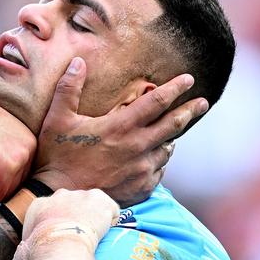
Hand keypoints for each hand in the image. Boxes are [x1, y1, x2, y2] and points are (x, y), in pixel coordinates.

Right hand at [11, 189, 117, 259]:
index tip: (60, 238)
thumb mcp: (21, 255)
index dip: (56, 225)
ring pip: (91, 204)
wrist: (62, 248)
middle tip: (78, 236)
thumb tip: (20, 258)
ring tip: (94, 235)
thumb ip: (23, 251)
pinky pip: (110, 209)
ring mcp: (81, 195)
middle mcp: (59, 195)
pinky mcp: (100, 200)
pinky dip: (111, 220)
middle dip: (75, 217)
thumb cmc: (40, 255)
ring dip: (93, 217)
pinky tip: (108, 232)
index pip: (49, 211)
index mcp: (38, 206)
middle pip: (71, 204)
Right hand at [32, 58, 208, 207]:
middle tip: (202, 103)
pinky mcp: (141, 187)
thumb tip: (78, 61)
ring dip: (170, 139)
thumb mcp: (57, 120)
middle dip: (191, 110)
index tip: (189, 79)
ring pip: (167, 150)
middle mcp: (137, 147)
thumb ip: (68, 89)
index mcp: (120, 127)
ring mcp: (142, 169)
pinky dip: (157, 163)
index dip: (175, 88)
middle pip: (174, 124)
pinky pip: (158, 172)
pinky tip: (151, 160)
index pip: (157, 102)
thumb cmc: (57, 157)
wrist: (61, 198)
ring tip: (170, 135)